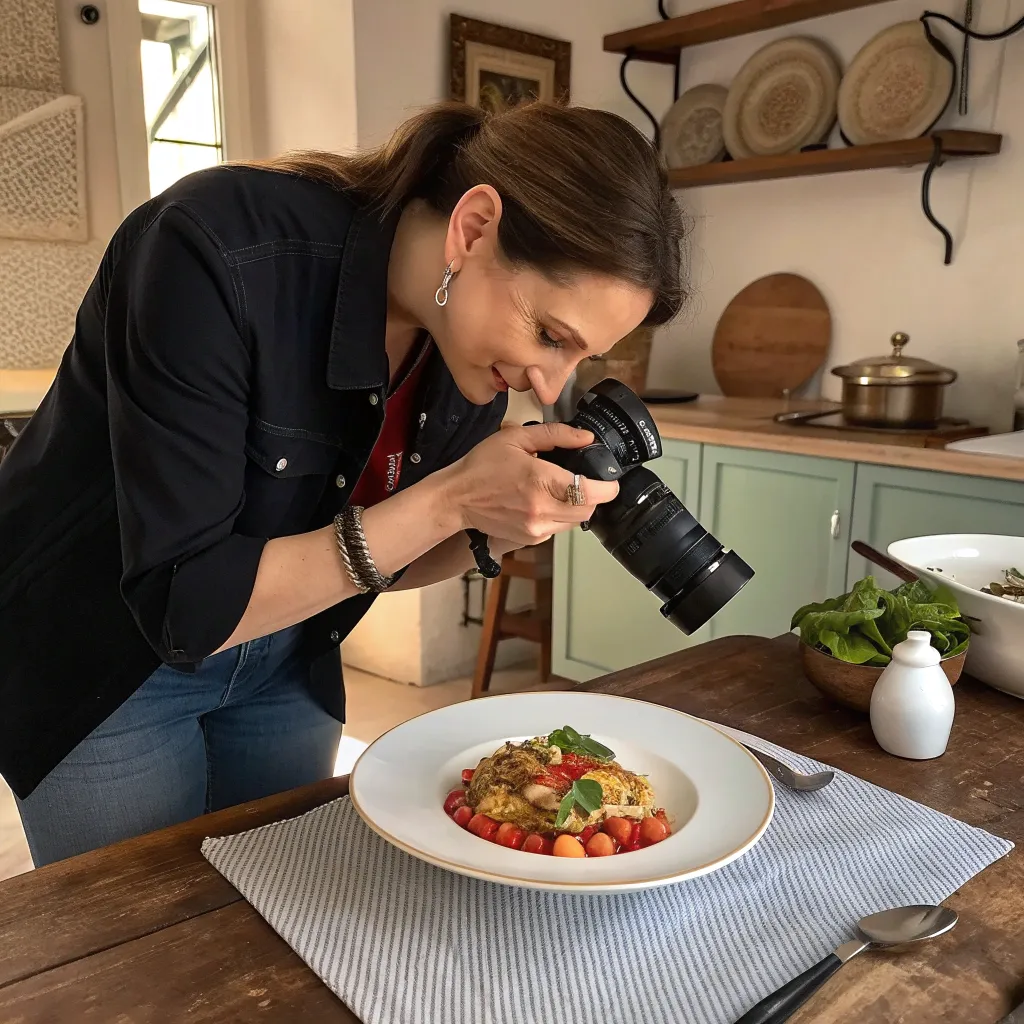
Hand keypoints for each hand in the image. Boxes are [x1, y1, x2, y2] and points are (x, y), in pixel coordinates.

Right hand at [438, 423, 619, 546]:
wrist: (457, 498)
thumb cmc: (481, 467)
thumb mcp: (517, 437)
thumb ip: (556, 435)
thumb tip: (585, 437)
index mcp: (540, 481)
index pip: (590, 491)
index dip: (608, 486)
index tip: (610, 479)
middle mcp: (541, 509)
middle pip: (589, 510)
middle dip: (595, 496)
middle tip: (588, 481)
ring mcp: (536, 528)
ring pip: (576, 522)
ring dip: (578, 507)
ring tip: (563, 490)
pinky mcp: (531, 538)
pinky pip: (559, 529)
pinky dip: (561, 516)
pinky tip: (546, 501)